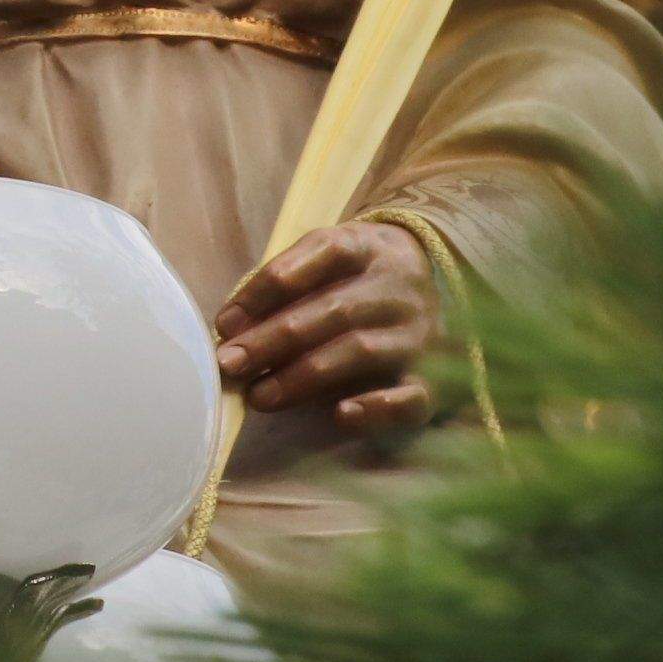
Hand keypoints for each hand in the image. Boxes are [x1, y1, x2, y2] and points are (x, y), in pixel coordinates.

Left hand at [216, 220, 439, 435]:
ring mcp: (418, 334)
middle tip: (230, 363)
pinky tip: (339, 414)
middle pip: (332, 309)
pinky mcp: (433, 381)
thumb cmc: (356, 280)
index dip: (266, 288)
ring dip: (301, 376)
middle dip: (272, 339)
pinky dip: (375, 408)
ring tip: (258, 396)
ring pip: (359, 351)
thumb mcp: (326, 262)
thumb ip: (283, 285)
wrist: (437, 289)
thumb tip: (231, 327)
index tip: (225, 322)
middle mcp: (397, 287)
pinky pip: (408, 398)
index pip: (318, 254)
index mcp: (368, 247)